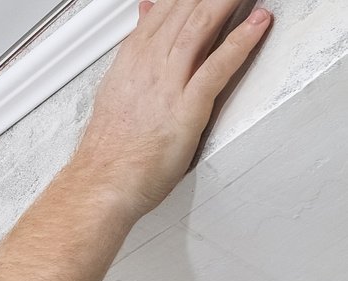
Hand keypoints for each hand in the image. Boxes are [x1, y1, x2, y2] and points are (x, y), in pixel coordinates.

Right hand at [71, 0, 270, 216]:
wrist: (100, 183)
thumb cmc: (110, 149)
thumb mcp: (118, 90)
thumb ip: (137, 53)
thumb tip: (145, 21)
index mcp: (132, 61)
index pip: (163, 10)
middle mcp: (149, 66)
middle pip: (184, 11)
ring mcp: (167, 86)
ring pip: (199, 28)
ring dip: (226, 2)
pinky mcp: (186, 108)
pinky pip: (216, 68)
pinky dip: (240, 42)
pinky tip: (257, 24)